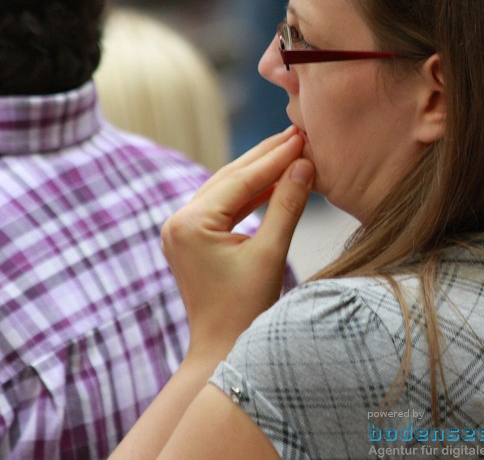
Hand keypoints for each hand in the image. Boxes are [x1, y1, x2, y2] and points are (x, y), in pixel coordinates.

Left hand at [161, 126, 313, 359]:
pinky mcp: (191, 238)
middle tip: (299, 133)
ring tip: (292, 151)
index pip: (240, 179)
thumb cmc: (246, 309)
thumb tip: (305, 164)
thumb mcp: (271, 253)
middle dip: (266, 156)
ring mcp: (181, 229)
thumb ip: (287, 205)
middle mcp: (178, 221)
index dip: (275, 157)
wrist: (222, 349)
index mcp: (190, 224)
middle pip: (230, 177)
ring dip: (260, 171)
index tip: (303, 136)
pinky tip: (276, 180)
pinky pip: (224, 206)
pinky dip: (251, 194)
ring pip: (227, 188)